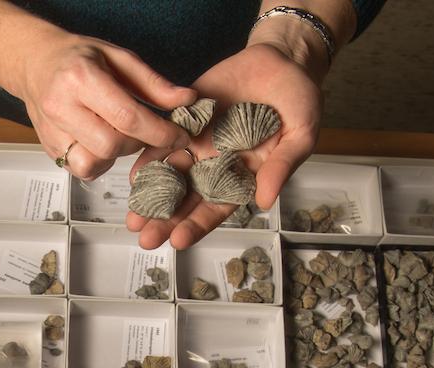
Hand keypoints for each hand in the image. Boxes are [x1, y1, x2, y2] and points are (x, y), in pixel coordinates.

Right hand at [16, 33, 196, 180]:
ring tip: (117, 135)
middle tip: (142, 131)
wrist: (36, 63)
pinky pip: (81, 169)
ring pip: (92, 163)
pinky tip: (101, 143)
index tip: (177, 135)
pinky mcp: (49, 149)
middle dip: (136, 143)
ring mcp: (52, 131)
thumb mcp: (119, 58)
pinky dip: (99, 162)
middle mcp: (61, 107)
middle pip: (110, 145)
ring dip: (115, 156)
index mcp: (81, 78)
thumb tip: (187, 100)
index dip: (159, 132)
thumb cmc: (78, 58)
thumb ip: (154, 84)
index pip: (126, 117)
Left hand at [125, 41, 323, 248]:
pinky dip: (150, 158)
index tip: (179, 241)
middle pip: (188, 198)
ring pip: (171, 174)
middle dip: (166, 220)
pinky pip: (164, 139)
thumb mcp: (301, 135)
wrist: (282, 60)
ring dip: (151, 196)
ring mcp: (199, 142)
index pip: (217, 208)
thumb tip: (265, 201)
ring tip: (133, 218)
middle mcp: (216, 165)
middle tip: (145, 239)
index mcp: (243, 176)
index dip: (198, 225)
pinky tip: (135, 176)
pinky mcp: (186, 118)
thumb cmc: (298, 101)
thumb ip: (281, 167)